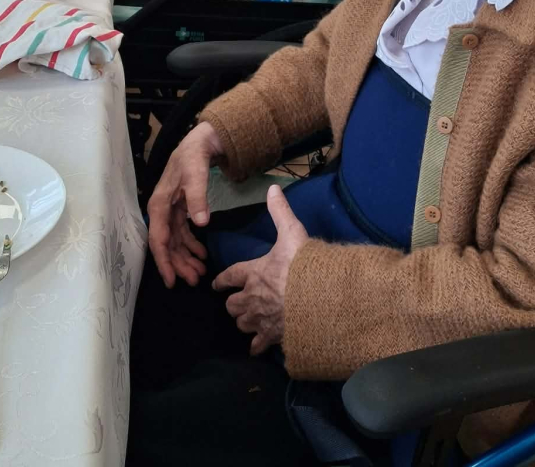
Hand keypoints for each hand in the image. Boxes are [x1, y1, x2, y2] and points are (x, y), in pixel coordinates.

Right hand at [147, 120, 224, 285]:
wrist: (199, 142)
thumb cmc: (193, 156)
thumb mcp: (196, 173)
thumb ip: (198, 198)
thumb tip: (200, 223)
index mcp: (159, 205)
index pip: (158, 239)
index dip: (164, 261)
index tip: (172, 281)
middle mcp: (161, 211)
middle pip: (167, 244)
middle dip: (179, 264)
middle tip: (194, 280)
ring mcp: (170, 211)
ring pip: (175, 241)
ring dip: (186, 257)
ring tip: (200, 272)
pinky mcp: (180, 209)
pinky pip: (183, 233)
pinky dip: (192, 244)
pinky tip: (202, 254)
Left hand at [213, 186, 308, 354]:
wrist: (319, 297)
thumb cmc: (303, 264)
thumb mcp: (291, 232)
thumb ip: (280, 211)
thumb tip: (272, 187)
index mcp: (253, 272)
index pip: (230, 276)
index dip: (221, 281)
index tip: (215, 285)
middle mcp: (252, 298)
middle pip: (232, 305)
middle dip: (233, 304)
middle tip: (236, 302)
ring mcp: (262, 319)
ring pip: (242, 324)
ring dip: (243, 321)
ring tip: (248, 319)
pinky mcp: (274, 335)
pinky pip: (258, 345)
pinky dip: (256, 345)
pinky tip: (257, 347)